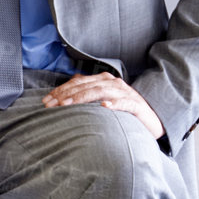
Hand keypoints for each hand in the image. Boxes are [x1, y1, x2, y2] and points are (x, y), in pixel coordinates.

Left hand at [41, 73, 164, 140]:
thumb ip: (87, 95)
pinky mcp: (136, 105)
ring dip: (82, 97)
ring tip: (68, 105)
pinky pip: (124, 103)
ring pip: (100, 91)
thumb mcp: (103, 100)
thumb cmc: (123, 111)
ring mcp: (124, 93)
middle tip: (50, 105)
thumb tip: (65, 96)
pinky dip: (114, 104)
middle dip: (66, 95)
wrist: (152, 118)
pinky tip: (104, 107)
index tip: (46, 101)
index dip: (61, 90)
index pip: (78, 82)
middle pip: (86, 86)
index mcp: (103, 80)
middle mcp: (113, 83)